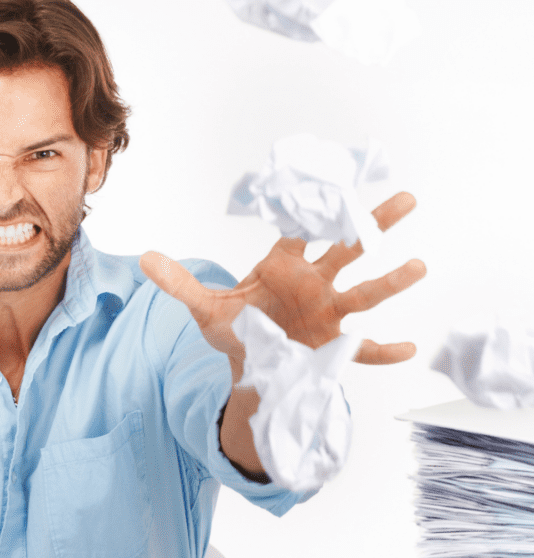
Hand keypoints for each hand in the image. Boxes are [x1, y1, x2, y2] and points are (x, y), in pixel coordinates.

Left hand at [140, 191, 425, 376]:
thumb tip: (144, 258)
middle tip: (406, 198)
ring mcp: (327, 313)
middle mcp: (313, 283)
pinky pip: (363, 349)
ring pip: (364, 293)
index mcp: (283, 266)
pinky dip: (384, 350)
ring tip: (418, 266)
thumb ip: (178, 282)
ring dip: (390, 281)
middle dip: (373, 224)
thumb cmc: (235, 329)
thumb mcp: (203, 306)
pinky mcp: (332, 345)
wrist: (249, 366)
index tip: (332, 185)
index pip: (300, 231)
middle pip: (348, 248)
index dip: (314, 210)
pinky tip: (411, 349)